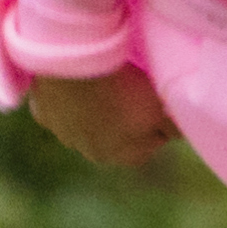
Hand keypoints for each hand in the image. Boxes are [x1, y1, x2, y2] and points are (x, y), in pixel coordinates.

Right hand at [26, 61, 177, 173]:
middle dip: (126, 118)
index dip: (160, 120)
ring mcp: (62, 134)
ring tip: (105, 82)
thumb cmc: (125, 93)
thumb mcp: (162, 109)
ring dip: (95, 107)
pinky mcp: (42, 113)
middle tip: (133, 89)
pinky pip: (60, 105)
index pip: (154, 141)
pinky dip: (69, 95)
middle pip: (118, 135)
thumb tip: (184, 131)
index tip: (161, 101)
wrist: (74, 70)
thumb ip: (175, 125)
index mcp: (125, 156)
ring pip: (86, 122)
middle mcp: (91, 153)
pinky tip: (77, 79)